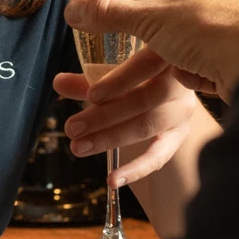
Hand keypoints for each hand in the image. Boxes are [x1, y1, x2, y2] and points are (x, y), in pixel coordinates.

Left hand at [53, 67, 196, 185]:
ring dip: (109, 138)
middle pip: (142, 101)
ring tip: (78, 147)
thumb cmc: (137, 73)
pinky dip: (135, 170)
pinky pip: (158, 156)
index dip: (118, 81)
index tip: (90, 95)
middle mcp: (178, 84)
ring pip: (146, 127)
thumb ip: (88, 80)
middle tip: (71, 127)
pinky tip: (111, 180)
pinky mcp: (178, 136)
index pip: (143, 66)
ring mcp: (181, 112)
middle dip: (104, 116)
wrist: (171, 84)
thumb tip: (58, 82)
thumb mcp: (115, 72)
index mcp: (163, 57)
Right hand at [64, 0, 238, 104]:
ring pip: (194, 38)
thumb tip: (72, 11)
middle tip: (136, 42)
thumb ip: (110, 15)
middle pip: (180, 9)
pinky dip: (196, 69)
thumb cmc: (210, 29)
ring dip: (174, 54)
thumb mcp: (150, 19)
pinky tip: (191, 77)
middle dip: (156, 31)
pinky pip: (211, 59)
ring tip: (162, 65)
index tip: (126, 8)